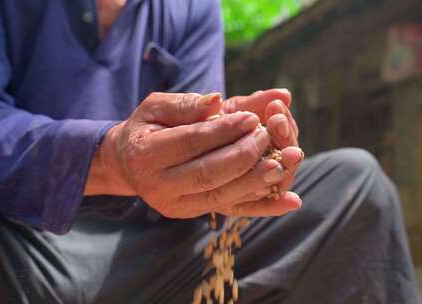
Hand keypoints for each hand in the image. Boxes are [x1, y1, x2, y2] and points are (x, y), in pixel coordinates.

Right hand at [86, 92, 300, 217]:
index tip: (251, 117)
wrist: (130, 162)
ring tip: (287, 160)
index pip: (191, 143)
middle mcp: (160, 188)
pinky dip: (265, 206)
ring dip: (259, 179)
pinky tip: (291, 200)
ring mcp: (179, 206)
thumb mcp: (156, 107)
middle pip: (209, 173)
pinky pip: (234, 210)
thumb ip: (186, 105)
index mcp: (144, 155)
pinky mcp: (197, 213)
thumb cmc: (146, 128)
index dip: (223, 131)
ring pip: (224, 195)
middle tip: (269, 134)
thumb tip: (217, 101)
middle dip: (244, 154)